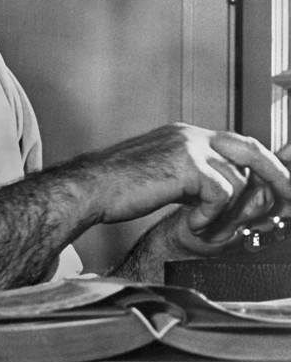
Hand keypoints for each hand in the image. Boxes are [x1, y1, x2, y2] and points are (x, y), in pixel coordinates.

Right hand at [96, 123, 290, 231]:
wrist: (90, 188)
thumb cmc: (117, 187)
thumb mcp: (161, 174)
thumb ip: (190, 176)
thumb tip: (219, 191)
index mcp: (184, 134)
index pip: (237, 143)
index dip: (261, 164)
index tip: (277, 186)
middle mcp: (190, 134)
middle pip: (251, 149)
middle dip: (276, 175)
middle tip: (288, 199)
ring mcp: (189, 146)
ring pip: (237, 180)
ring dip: (229, 212)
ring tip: (205, 227)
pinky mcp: (186, 164)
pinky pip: (221, 195)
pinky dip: (210, 217)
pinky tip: (190, 225)